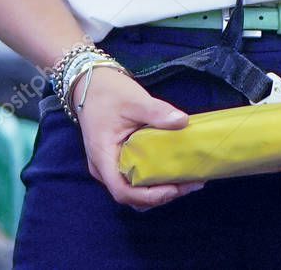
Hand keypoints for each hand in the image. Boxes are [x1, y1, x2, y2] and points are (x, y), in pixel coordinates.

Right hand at [76, 67, 202, 210]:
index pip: (123, 191)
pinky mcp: (117, 159)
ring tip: (186, 180)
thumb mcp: (134, 100)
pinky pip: (134, 177)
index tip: (173, 188)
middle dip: (161, 195)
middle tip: (190, 183)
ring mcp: (109, 165)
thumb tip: (183, 121)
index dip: (149, 196)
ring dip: (159, 190)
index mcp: (103, 157)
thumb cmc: (107, 93)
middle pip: (132, 195)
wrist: (90, 84)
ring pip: (134, 189)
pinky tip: (173, 169)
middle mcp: (104, 168)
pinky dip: (154, 179)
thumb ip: (157, 112)